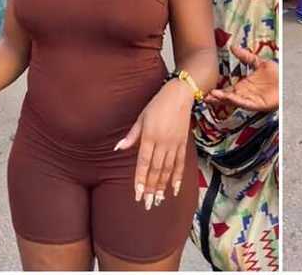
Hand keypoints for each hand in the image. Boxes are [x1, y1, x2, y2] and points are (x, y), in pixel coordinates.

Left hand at [114, 80, 193, 208]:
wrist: (180, 95)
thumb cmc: (157, 105)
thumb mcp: (141, 117)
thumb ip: (131, 136)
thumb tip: (118, 148)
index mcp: (149, 137)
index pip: (144, 163)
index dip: (141, 179)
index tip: (138, 194)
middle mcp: (162, 143)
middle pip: (156, 170)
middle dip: (151, 188)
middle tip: (147, 204)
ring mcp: (174, 145)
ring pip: (168, 170)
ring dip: (163, 186)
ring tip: (158, 200)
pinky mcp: (183, 144)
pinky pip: (180, 164)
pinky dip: (178, 177)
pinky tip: (174, 189)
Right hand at [205, 45, 278, 112]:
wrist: (289, 82)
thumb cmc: (276, 75)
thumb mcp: (258, 62)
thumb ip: (245, 56)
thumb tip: (232, 47)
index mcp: (243, 86)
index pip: (226, 89)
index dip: (216, 90)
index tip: (205, 89)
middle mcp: (244, 94)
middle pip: (226, 97)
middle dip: (215, 97)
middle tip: (203, 95)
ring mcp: (250, 99)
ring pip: (233, 101)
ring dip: (222, 99)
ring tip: (212, 96)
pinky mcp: (257, 104)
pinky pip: (245, 103)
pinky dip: (236, 101)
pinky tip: (229, 98)